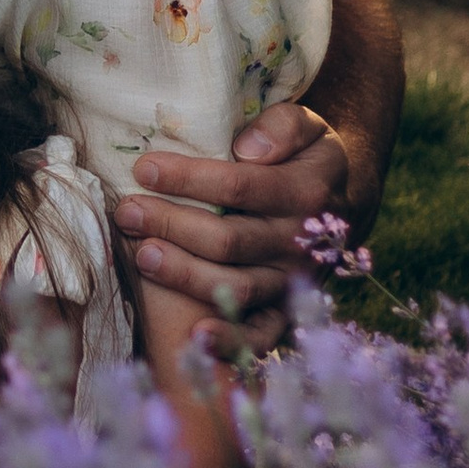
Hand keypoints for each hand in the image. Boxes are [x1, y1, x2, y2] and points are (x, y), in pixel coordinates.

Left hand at [112, 99, 351, 347]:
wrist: (340, 201)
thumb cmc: (303, 157)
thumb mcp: (307, 125)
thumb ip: (283, 126)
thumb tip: (247, 149)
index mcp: (305, 192)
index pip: (239, 187)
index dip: (188, 179)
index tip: (144, 168)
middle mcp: (299, 242)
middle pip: (228, 240)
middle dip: (171, 224)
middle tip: (128, 212)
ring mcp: (290, 281)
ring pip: (235, 287)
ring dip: (184, 275)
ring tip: (141, 255)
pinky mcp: (284, 309)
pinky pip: (262, 334)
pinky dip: (232, 342)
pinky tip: (197, 338)